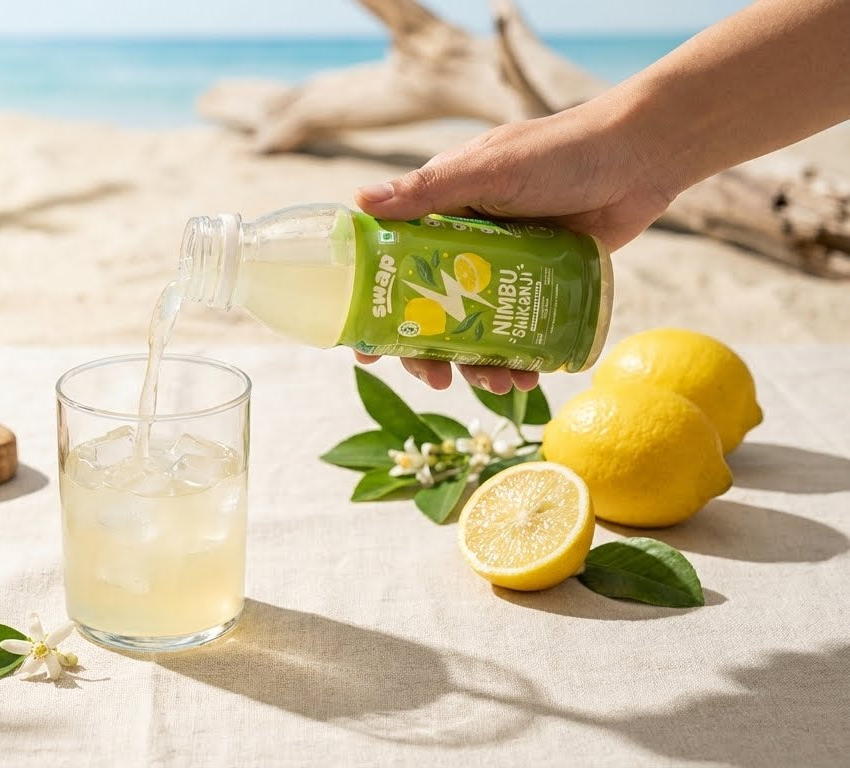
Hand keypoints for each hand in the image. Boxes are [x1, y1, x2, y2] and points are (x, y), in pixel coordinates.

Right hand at [351, 102, 675, 392]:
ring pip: (475, 328)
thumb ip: (429, 190)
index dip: (376, 309)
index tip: (366, 350)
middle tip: (437, 380)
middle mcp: (465, 242)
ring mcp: (504, 267)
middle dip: (429, 351)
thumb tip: (360, 200)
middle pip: (430, 310)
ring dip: (477, 363)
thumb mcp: (489, 169)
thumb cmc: (561, 150)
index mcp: (440, 211)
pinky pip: (520, 330)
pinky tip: (529, 376)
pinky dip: (520, 357)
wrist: (642, 157)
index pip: (392, 265)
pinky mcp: (542, 283)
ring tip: (497, 383)